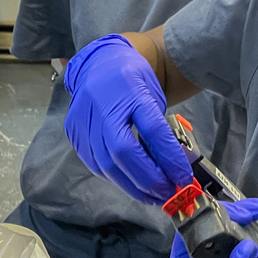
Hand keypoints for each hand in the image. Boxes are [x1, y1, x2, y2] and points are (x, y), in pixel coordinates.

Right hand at [62, 34, 191, 203]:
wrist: (97, 62)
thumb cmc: (131, 79)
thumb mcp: (153, 95)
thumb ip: (160, 129)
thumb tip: (172, 168)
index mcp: (130, 89)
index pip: (152, 129)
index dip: (169, 158)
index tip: (183, 178)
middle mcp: (103, 104)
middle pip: (123, 151)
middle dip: (149, 180)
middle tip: (168, 194)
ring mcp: (84, 119)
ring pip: (106, 164)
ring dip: (132, 186)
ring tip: (152, 195)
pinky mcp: (73, 132)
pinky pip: (94, 163)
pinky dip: (115, 178)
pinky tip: (130, 182)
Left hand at [170, 198, 257, 257]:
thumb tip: (238, 245)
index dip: (187, 232)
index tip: (209, 209)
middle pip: (203, 249)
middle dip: (222, 222)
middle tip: (252, 208)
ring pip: (219, 253)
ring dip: (234, 229)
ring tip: (257, 212)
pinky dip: (241, 242)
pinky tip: (257, 231)